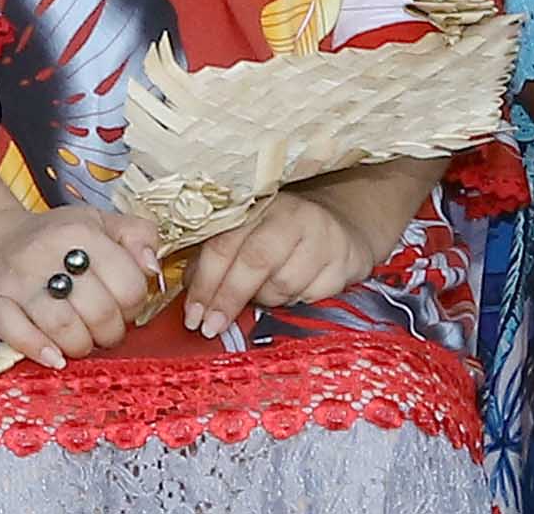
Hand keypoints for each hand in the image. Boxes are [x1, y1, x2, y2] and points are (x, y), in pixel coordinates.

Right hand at [0, 207, 157, 370]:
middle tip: (103, 331)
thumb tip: (153, 267)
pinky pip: (17, 334)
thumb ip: (136, 236)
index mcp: (80, 230)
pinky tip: (53, 357)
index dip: (133, 304)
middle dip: (110, 332)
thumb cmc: (50, 240)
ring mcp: (17, 280)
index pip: (129, 283)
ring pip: (64, 327)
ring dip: (81, 347)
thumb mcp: (97, 223)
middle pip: (100, 311)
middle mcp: (48, 251)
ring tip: (80, 342)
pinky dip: (39, 350)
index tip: (122, 306)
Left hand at [181, 190, 384, 339]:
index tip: (192, 315)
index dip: (204, 283)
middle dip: (228, 299)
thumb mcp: (248, 236)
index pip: (223, 244)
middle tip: (211, 327)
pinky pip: (311, 295)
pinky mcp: (344, 258)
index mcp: (255, 205)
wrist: (342, 226)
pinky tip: (298, 291)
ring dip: (268, 300)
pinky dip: (298, 301)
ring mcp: (321, 235)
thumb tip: (189, 294)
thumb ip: (218, 258)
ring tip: (268, 294)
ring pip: (283, 283)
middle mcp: (289, 214)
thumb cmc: (283, 237)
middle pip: (253, 261)